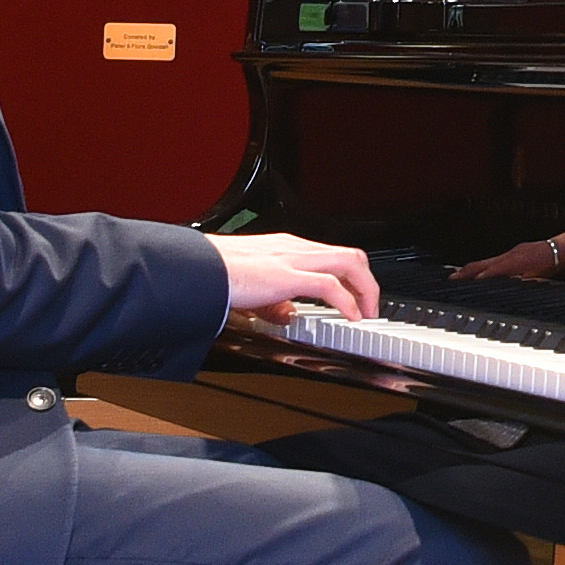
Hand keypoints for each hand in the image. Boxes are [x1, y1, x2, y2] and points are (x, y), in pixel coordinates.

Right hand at [215, 231, 378, 329]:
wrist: (194, 269)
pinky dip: (349, 302)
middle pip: (349, 255)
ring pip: (349, 262)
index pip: (331, 255)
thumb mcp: (249, 290)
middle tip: (370, 306)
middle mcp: (294, 247)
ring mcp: (292, 258)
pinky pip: (331, 285)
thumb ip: (272, 302)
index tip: (357, 296)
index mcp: (285, 247)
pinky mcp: (287, 276)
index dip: (350, 276)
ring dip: (366, 289)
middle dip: (367, 282)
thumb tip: (287, 315)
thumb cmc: (213, 274)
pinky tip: (352, 317)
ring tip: (368, 313)